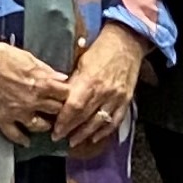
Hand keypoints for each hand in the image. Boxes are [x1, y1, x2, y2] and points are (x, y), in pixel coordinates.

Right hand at [0, 41, 70, 147]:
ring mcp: (18, 112)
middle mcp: (34, 101)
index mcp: (42, 83)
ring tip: (47, 125)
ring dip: (45, 126)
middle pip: (55, 111)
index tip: (67, 95)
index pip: (65, 94)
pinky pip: (15, 135)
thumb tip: (63, 77)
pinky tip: (27, 142)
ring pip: (39, 126)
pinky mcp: (3, 119)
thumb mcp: (29, 58)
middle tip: (60, 110)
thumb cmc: (3, 57)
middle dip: (59, 110)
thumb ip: (47, 70)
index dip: (68, 94)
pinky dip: (22, 140)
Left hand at [57, 23, 148, 157]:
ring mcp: (117, 96)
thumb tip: (59, 99)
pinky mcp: (126, 98)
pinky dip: (105, 131)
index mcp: (90, 80)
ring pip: (99, 122)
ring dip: (85, 134)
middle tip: (59, 137)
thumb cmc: (101, 48)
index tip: (54, 130)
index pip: (74, 107)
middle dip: (70, 130)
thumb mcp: (81, 61)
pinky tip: (95, 137)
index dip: (63, 122)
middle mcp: (104, 91)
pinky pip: (115, 120)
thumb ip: (72, 82)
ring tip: (73, 141)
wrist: (128, 40)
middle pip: (84, 118)